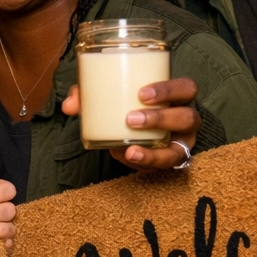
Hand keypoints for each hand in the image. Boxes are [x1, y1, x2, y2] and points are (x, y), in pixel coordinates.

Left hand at [62, 78, 199, 172]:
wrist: (137, 128)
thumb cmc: (128, 103)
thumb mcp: (111, 93)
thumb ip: (90, 95)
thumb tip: (69, 106)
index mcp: (178, 96)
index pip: (186, 88)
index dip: (169, 90)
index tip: (141, 94)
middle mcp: (186, 119)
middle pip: (187, 118)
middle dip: (160, 119)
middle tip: (130, 119)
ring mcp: (182, 143)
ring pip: (178, 151)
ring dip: (154, 152)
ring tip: (130, 150)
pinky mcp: (170, 162)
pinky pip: (160, 168)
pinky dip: (142, 164)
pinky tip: (124, 157)